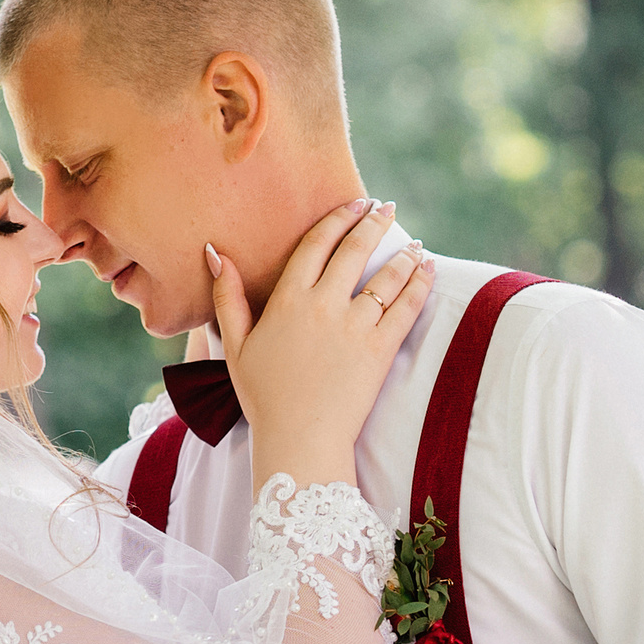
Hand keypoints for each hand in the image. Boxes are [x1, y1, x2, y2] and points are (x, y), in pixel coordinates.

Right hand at [209, 200, 432, 471]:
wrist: (299, 439)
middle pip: (354, 251)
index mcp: (288, 301)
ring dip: (404, 254)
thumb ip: (227, 297)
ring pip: (386, 277)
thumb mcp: (236, 346)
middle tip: (387, 208)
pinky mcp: (380, 350)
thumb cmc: (264, 397)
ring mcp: (355, 327)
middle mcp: (323, 306)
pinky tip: (428, 269)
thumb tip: (216, 253)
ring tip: (415, 243)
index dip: (338, 219)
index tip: (354, 204)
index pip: (316, 244)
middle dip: (374, 223)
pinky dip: (420, 284)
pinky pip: (406, 308)